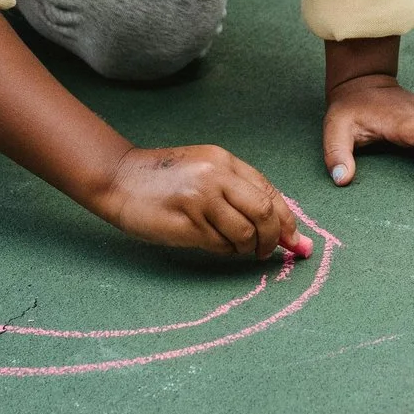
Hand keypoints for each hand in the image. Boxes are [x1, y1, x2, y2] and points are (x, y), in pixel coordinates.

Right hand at [94, 145, 304, 258]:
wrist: (119, 179)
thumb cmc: (164, 180)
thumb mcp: (205, 171)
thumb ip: (239, 192)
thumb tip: (280, 227)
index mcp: (224, 161)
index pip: (269, 192)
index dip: (286, 220)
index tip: (294, 241)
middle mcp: (216, 176)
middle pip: (265, 213)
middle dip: (273, 238)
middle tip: (267, 252)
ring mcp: (201, 199)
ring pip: (244, 233)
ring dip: (246, 249)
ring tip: (234, 248)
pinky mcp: (187, 223)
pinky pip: (220, 245)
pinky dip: (224, 250)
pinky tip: (213, 243)